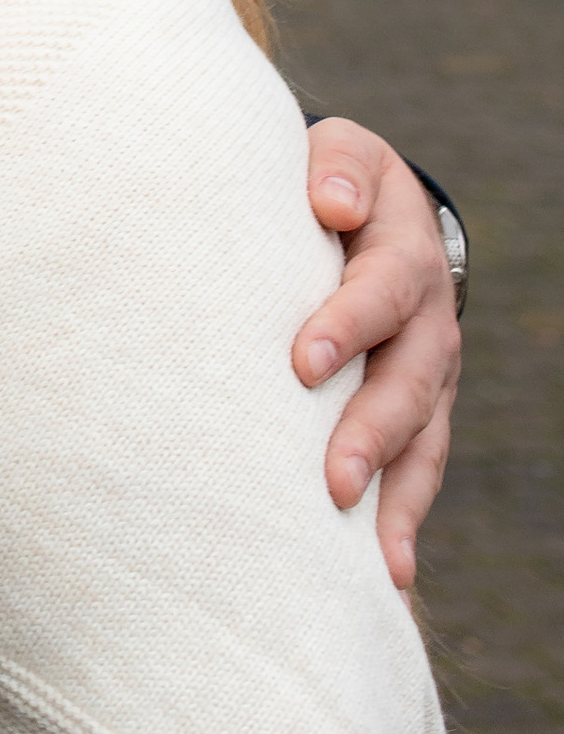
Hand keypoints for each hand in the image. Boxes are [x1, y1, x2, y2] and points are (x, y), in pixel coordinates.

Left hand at [298, 119, 460, 587]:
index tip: (303, 362)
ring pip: (422, 444)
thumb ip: (337, 168)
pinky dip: (402, 525)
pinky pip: (418, 476)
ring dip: (393, 497)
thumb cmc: (329, 184)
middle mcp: (426, 325)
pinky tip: (385, 578)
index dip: (347, 325)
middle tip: (331, 481)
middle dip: (370, 433)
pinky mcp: (419, 419)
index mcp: (402, 256)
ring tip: (369, 555)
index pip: (379, 292)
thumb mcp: (340, 155)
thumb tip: (331, 201)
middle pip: (407, 384)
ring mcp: (429, 379)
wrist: (369, 212)